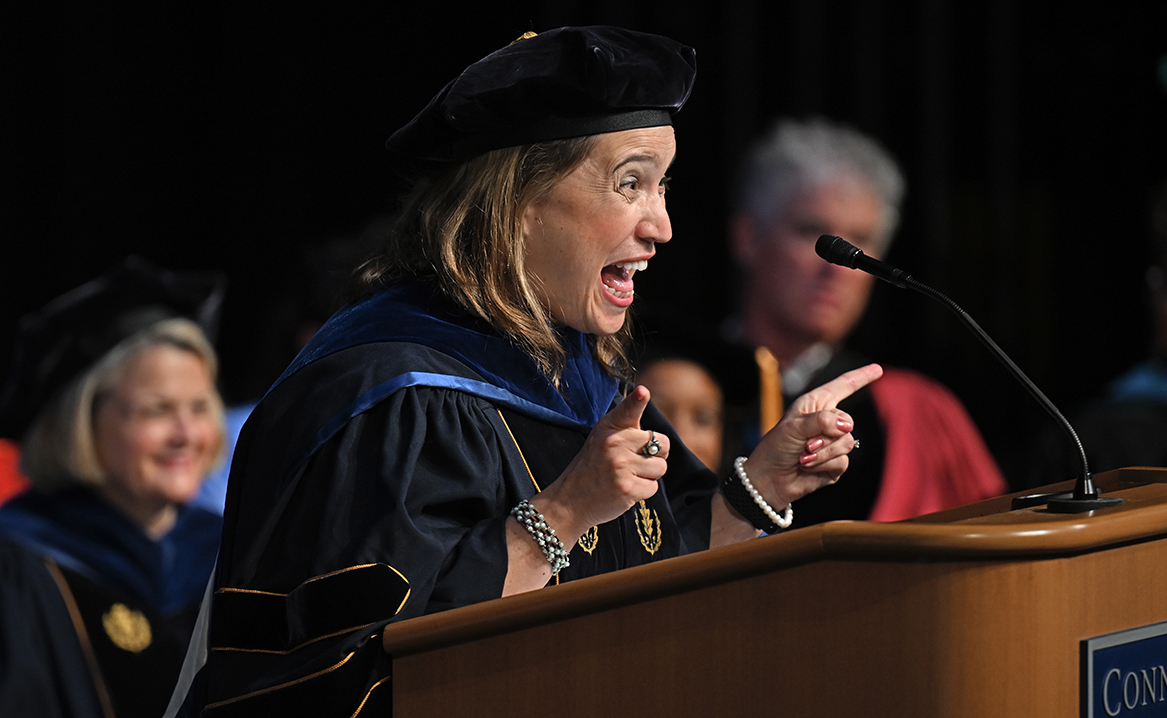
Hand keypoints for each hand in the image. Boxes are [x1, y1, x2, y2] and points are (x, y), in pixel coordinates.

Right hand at [530, 384, 668, 544]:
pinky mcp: (627, 489)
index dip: (637, 399)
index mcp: (609, 429)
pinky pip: (653, 487)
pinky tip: (625, 490)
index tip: (642, 392)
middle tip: (634, 462)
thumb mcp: (601, 439)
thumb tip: (650, 413)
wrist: (568, 502)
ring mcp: (621, 466)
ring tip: (627, 476)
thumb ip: (626, 427)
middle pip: (663, 444)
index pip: (628, 410)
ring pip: (661, 467)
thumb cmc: (590, 468)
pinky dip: (642, 492)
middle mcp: (615, 444)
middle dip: (655, 456)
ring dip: (649, 476)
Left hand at [745, 363, 882, 507]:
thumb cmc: (775, 447)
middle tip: (806, 444)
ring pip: (846, 443)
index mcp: (815, 405)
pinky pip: (842, 462)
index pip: (842, 387)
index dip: (860, 377)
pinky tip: (807, 467)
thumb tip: (847, 426)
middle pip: (847, 422)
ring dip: (823, 452)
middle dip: (827, 434)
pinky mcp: (834, 464)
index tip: (878, 369)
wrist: (768, 478)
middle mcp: (826, 422)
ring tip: (803, 457)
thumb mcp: (793, 427)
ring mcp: (832, 443)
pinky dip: (823, 465)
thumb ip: (820, 421)